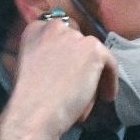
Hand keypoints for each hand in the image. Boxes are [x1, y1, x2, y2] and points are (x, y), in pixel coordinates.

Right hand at [0, 13, 116, 139]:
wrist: (33, 112)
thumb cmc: (28, 99)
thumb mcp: (29, 66)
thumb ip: (46, 55)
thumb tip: (66, 61)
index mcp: (36, 30)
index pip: (61, 34)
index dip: (67, 53)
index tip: (69, 69)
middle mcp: (55, 27)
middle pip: (78, 43)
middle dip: (80, 62)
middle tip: (79, 82)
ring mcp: (75, 37)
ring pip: (94, 55)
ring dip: (93, 73)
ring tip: (89, 94)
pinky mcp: (93, 49)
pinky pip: (110, 64)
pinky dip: (110, 80)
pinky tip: (105, 96)